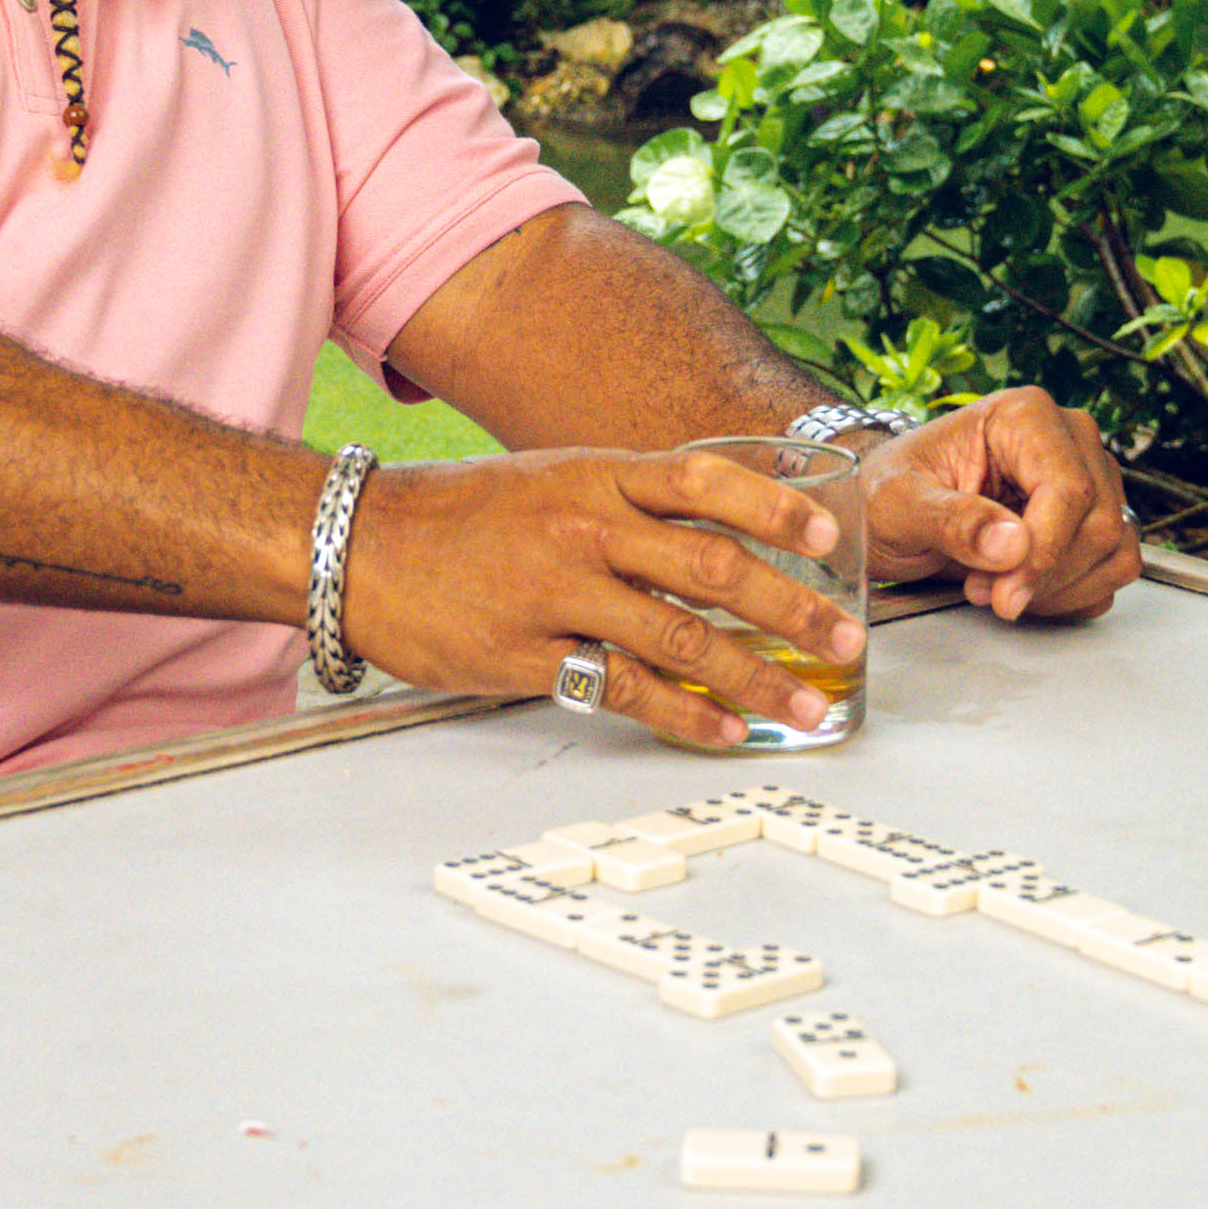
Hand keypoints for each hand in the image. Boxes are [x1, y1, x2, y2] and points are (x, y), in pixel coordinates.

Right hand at [343, 442, 873, 752]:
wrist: (358, 545)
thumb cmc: (458, 515)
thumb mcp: (549, 479)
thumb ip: (626, 501)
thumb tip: (712, 532)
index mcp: (595, 476)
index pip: (705, 480)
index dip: (774, 507)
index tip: (829, 538)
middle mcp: (585, 529)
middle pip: (712, 567)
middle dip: (793, 608)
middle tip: (848, 640)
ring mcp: (557, 594)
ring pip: (680, 637)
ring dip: (756, 676)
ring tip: (808, 707)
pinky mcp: (528, 656)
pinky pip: (623, 689)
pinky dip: (684, 714)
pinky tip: (722, 732)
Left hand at [856, 391, 1138, 620]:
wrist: (883, 512)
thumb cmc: (888, 494)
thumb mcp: (897, 505)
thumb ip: (952, 520)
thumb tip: (1011, 544)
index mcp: (1026, 416)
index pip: (1070, 488)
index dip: (1044, 552)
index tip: (1006, 594)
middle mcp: (1069, 440)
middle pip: (1100, 523)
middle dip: (1043, 574)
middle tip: (982, 590)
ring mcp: (1088, 480)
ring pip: (1114, 551)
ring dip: (1057, 589)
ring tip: (994, 587)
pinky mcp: (1091, 521)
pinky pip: (1111, 571)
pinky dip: (1070, 595)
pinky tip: (1021, 590)